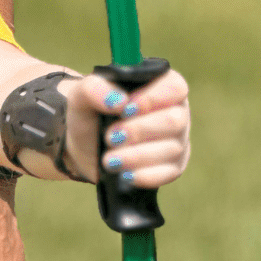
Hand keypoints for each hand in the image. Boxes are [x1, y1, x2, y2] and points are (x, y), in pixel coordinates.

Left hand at [64, 68, 190, 187]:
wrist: (84, 147)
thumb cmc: (90, 114)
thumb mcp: (82, 95)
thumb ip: (95, 88)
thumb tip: (119, 101)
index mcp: (161, 85)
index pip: (174, 87)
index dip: (152, 99)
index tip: (126, 108)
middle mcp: (176, 111)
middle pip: (174, 120)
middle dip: (139, 130)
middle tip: (111, 136)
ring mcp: (177, 140)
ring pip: (171, 149)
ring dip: (136, 155)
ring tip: (109, 159)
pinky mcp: (173, 166)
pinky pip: (169, 172)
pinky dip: (145, 175)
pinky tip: (125, 175)